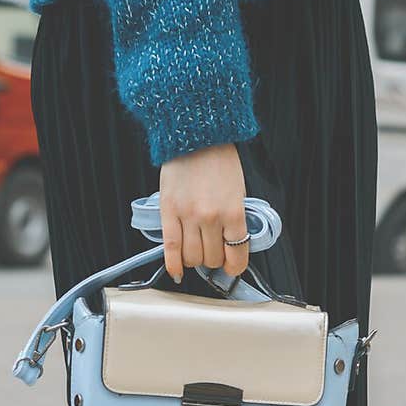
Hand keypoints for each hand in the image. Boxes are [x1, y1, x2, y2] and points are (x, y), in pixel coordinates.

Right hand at [159, 143, 248, 282]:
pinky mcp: (169, 212)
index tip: (231, 267)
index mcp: (233, 212)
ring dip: (195, 259)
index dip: (234, 266)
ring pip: (192, 258)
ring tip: (195, 248)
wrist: (195, 135)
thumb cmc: (218, 160)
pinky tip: (177, 271)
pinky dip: (174, 265)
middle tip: (211, 249)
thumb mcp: (237, 191)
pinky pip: (171, 249)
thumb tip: (228, 247)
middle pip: (212, 259)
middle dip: (213, 259)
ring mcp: (188, 216)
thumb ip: (234, 220)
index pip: (237, 255)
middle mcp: (211, 218)